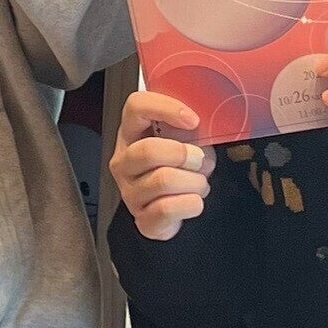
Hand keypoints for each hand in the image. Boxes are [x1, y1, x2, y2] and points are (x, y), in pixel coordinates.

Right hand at [111, 91, 211, 240]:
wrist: (177, 210)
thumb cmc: (180, 169)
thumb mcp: (185, 141)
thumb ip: (190, 128)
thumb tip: (204, 124)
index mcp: (130, 134)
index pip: (136, 107)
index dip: (165, 108)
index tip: (192, 119)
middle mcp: (123, 162)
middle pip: (148, 151)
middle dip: (184, 154)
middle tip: (198, 158)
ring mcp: (129, 192)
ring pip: (163, 180)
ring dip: (193, 181)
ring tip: (198, 182)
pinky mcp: (142, 219)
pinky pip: (168, 209)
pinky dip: (191, 203)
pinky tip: (193, 200)